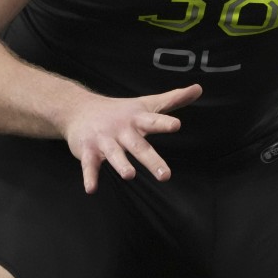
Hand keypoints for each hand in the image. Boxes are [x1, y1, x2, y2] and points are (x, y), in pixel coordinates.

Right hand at [63, 84, 201, 192]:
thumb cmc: (119, 111)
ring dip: (121, 164)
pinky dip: (90, 177)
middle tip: (166, 175)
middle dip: (151, 159)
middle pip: (138, 146)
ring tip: (129, 175)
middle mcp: (121, 129)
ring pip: (114, 154)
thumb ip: (173, 99)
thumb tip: (199, 89)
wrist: (79, 109)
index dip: (164, 123)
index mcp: (137, 119)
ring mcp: (104, 140)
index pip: (153, 120)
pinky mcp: (88, 151)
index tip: (176, 125)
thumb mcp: (147, 103)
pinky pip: (89, 165)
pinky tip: (91, 189)